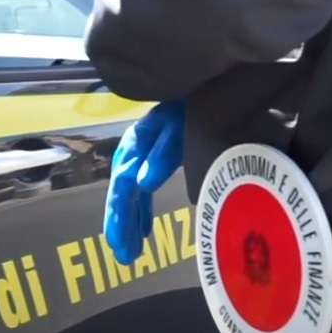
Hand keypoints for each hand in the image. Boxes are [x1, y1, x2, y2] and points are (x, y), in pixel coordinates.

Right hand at [104, 100, 184, 264]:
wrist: (210, 77)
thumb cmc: (194, 98)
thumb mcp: (178, 123)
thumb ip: (163, 152)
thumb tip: (143, 184)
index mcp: (137, 140)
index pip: (125, 181)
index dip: (124, 211)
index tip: (127, 239)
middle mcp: (136, 148)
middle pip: (124, 190)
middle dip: (122, 222)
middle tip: (123, 255)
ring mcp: (145, 152)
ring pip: (131, 192)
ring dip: (129, 221)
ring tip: (128, 252)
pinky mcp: (157, 156)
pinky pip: (143, 187)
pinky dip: (142, 209)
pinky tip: (144, 231)